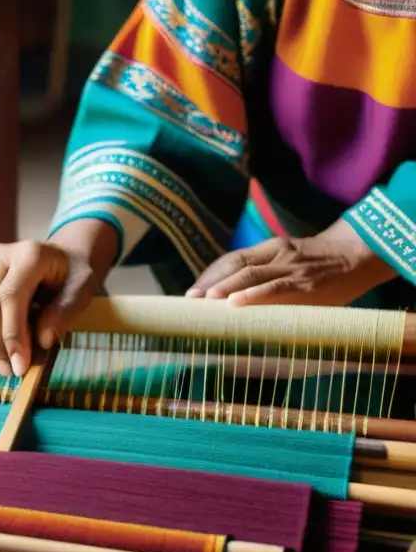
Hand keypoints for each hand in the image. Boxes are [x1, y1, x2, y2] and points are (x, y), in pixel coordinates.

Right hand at [0, 219, 116, 375]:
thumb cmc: (72, 276)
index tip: (19, 365)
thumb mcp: (81, 291)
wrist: (62, 257)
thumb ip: (64, 312)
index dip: (12, 335)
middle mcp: (0, 254)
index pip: (10, 297)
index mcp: (29, 255)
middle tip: (10, 370)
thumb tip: (41, 340)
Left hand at [186, 219, 396, 306]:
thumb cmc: (322, 266)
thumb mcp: (292, 262)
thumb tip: (233, 302)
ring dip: (225, 288)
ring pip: (251, 274)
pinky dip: (253, 295)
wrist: (363, 255)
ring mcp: (292, 267)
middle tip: (189, 300)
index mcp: (272, 248)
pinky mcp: (307, 283)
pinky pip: (275, 288)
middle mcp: (278, 253)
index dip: (210, 274)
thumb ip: (267, 275)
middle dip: (210, 282)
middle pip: (235, 264)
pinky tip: (235, 303)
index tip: (191, 292)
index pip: (232, 258)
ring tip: (205, 301)